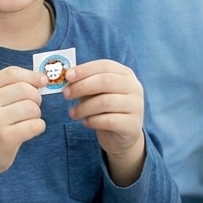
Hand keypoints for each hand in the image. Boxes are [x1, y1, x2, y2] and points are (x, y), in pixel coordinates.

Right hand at [0, 66, 45, 202]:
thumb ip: (11, 87)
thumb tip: (42, 78)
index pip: (11, 72)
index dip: (31, 75)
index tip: (42, 81)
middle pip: (25, 89)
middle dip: (35, 98)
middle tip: (31, 108)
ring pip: (32, 107)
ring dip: (36, 115)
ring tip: (27, 121)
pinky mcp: (6, 138)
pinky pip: (35, 125)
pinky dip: (39, 127)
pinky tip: (30, 130)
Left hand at [64, 59, 145, 185]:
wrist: (121, 136)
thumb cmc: (106, 109)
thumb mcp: (96, 93)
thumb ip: (85, 83)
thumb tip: (67, 79)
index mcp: (126, 74)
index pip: (105, 66)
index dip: (85, 69)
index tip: (68, 76)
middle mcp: (134, 87)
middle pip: (106, 81)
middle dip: (82, 87)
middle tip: (66, 94)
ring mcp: (136, 106)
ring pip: (106, 102)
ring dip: (84, 107)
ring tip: (72, 113)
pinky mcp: (132, 125)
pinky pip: (108, 121)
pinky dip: (92, 121)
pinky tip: (86, 122)